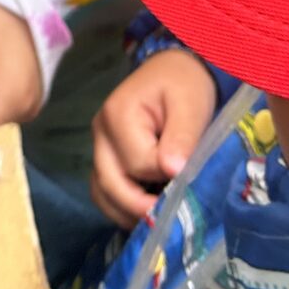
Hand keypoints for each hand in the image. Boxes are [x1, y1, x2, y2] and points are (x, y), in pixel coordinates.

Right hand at [90, 49, 216, 229]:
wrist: (173, 71)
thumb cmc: (184, 85)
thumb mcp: (190, 105)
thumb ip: (182, 137)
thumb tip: (173, 171)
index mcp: (117, 115)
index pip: (137, 163)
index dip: (165, 178)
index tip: (189, 180)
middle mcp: (100, 133)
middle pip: (110, 184)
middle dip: (140, 207)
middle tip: (173, 218)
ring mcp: (99, 147)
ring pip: (101, 193)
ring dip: (128, 212)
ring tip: (160, 218)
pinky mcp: (105, 157)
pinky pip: (104, 191)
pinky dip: (122, 207)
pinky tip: (147, 210)